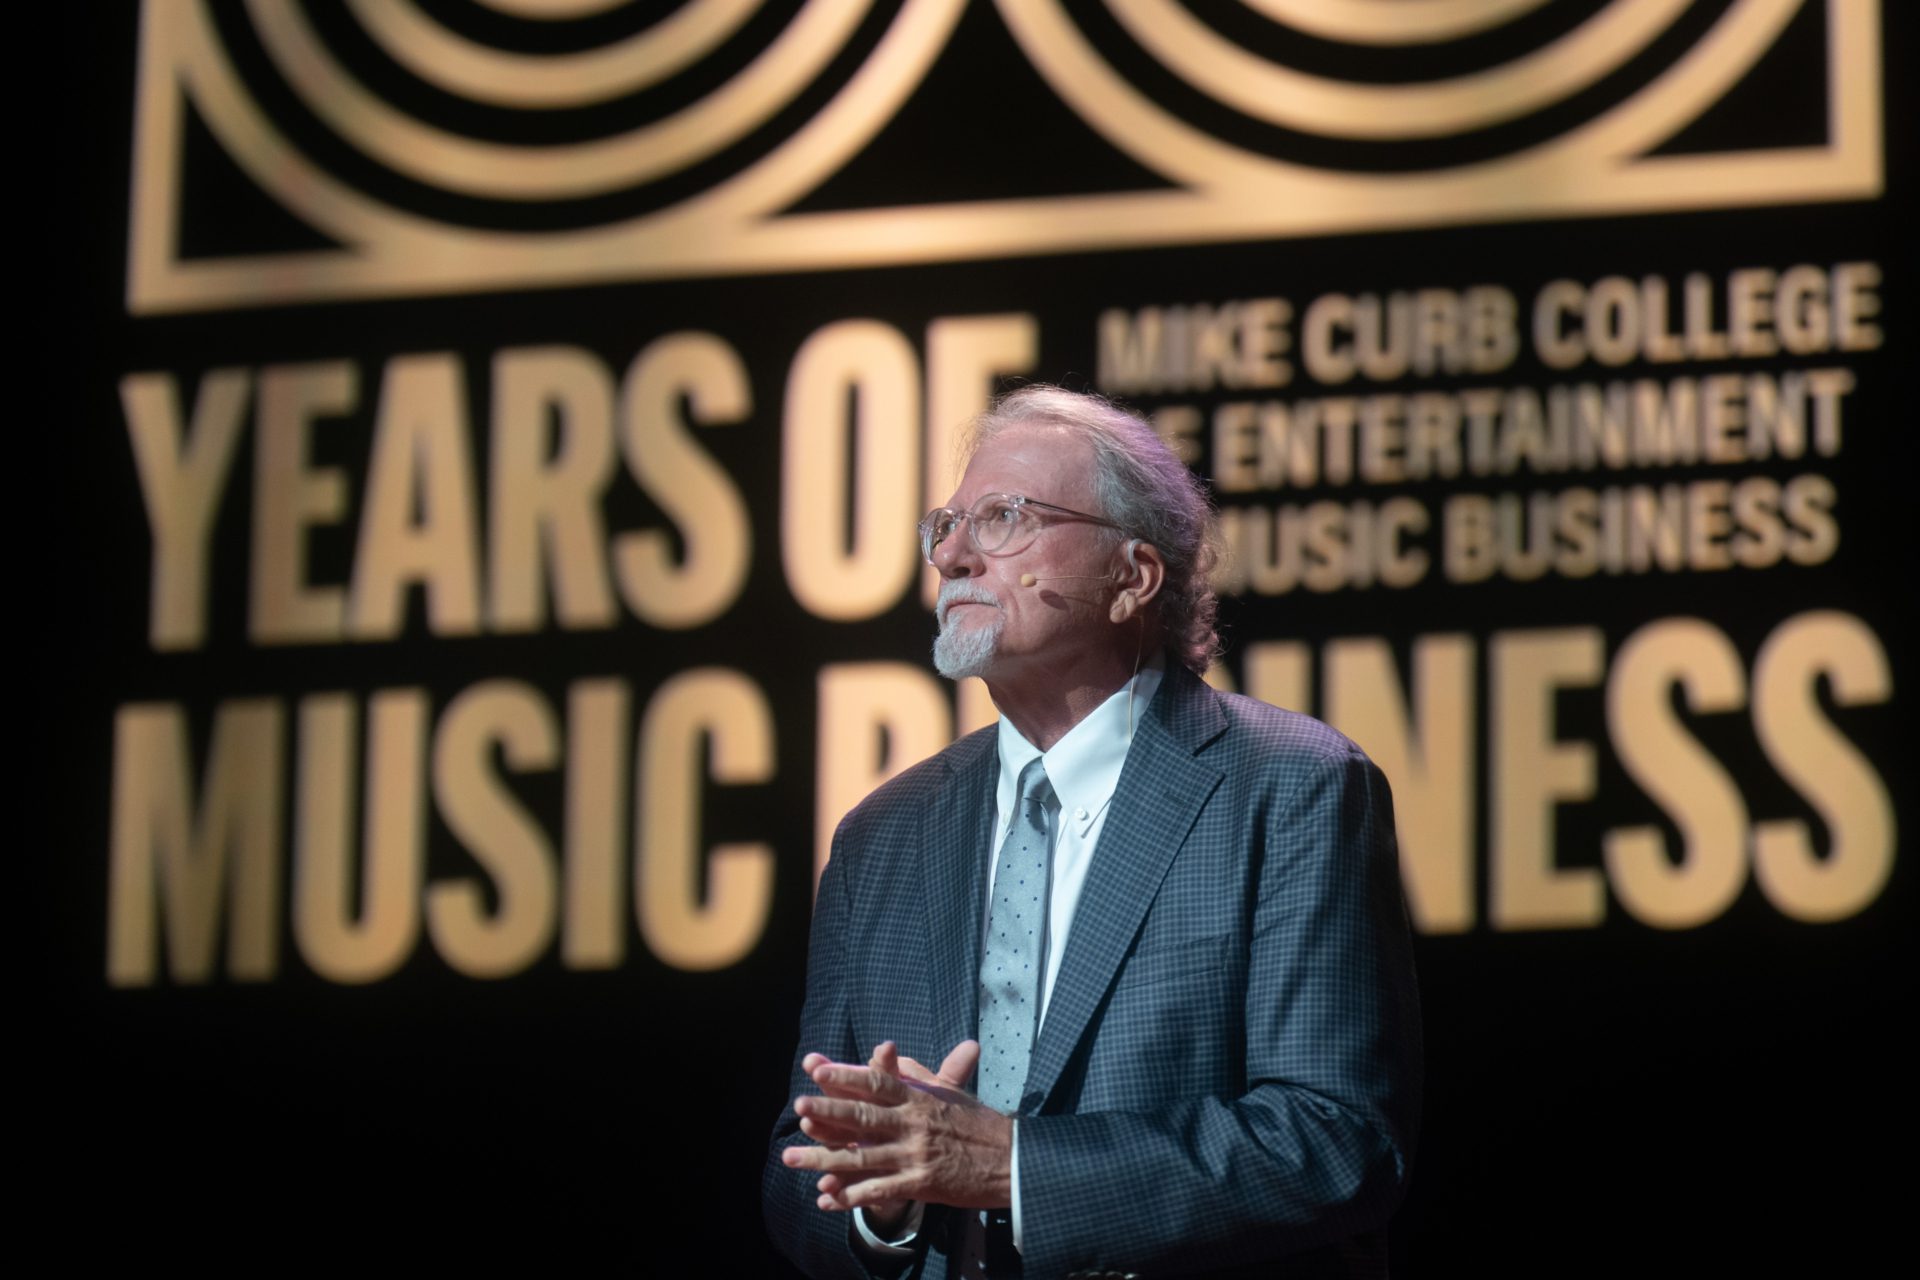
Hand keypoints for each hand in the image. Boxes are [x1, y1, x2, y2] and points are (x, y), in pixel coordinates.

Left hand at [783, 1039, 1011, 1215]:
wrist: (1011, 1160)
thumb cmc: (979, 1123)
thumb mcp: (949, 1092)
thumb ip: (918, 1074)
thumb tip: (891, 1055)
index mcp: (919, 1098)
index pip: (877, 1082)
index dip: (847, 1075)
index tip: (818, 1069)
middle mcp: (914, 1123)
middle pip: (864, 1115)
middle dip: (828, 1111)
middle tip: (799, 1107)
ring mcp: (915, 1155)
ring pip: (861, 1156)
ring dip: (824, 1159)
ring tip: (793, 1158)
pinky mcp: (920, 1184)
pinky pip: (878, 1190)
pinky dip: (850, 1195)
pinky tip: (826, 1197)